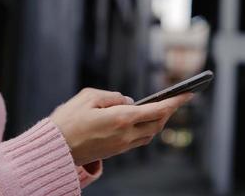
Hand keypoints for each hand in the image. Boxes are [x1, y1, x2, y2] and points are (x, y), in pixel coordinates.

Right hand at [50, 88, 192, 165]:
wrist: (56, 148)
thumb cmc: (68, 120)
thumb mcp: (89, 97)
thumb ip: (113, 96)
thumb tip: (130, 101)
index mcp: (120, 118)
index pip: (156, 109)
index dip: (175, 101)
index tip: (188, 94)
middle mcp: (125, 134)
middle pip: (158, 124)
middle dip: (169, 111)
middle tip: (175, 100)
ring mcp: (121, 145)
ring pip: (150, 134)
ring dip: (159, 122)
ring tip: (161, 109)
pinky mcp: (116, 151)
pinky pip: (139, 140)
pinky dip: (147, 129)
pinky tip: (143, 122)